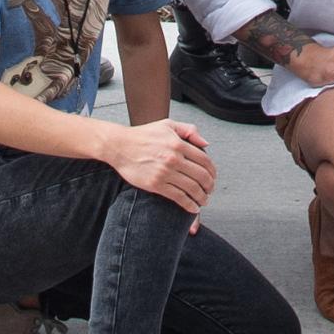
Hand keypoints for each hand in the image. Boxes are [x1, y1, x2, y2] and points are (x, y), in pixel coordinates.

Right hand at [98, 118, 216, 213]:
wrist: (120, 146)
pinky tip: (193, 208)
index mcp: (179, 144)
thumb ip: (189, 130)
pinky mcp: (156, 184)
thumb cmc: (143, 135)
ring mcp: (165, 172)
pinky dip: (189, 205)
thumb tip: (206, 144)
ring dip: (202, 197)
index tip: (213, 178)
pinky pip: (178, 197)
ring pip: (192, 188)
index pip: (204, 161)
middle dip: (209, 186)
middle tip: (210, 191)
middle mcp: (174, 158)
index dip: (212, 172)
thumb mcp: (167, 125)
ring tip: (203, 201)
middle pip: (201, 176)